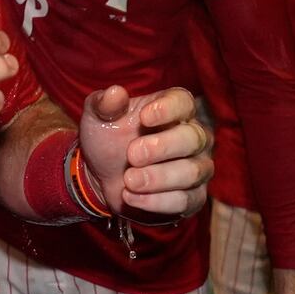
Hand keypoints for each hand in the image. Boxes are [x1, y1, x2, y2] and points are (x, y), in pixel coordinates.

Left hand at [77, 86, 211, 219]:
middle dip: (161, 148)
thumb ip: (103, 104)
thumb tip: (116, 92)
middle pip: (193, 138)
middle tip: (131, 155)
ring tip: (128, 180)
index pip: (184, 102)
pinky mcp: (193, 198)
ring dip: (157, 178)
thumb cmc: (107, 140)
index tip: (144, 117)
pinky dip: (156, 201)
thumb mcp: (97, 118)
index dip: (168, 109)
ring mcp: (197, 168)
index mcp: (173, 109)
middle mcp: (193, 137)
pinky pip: (186, 200)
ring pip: (191, 172)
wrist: (102, 177)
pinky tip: (131, 196)